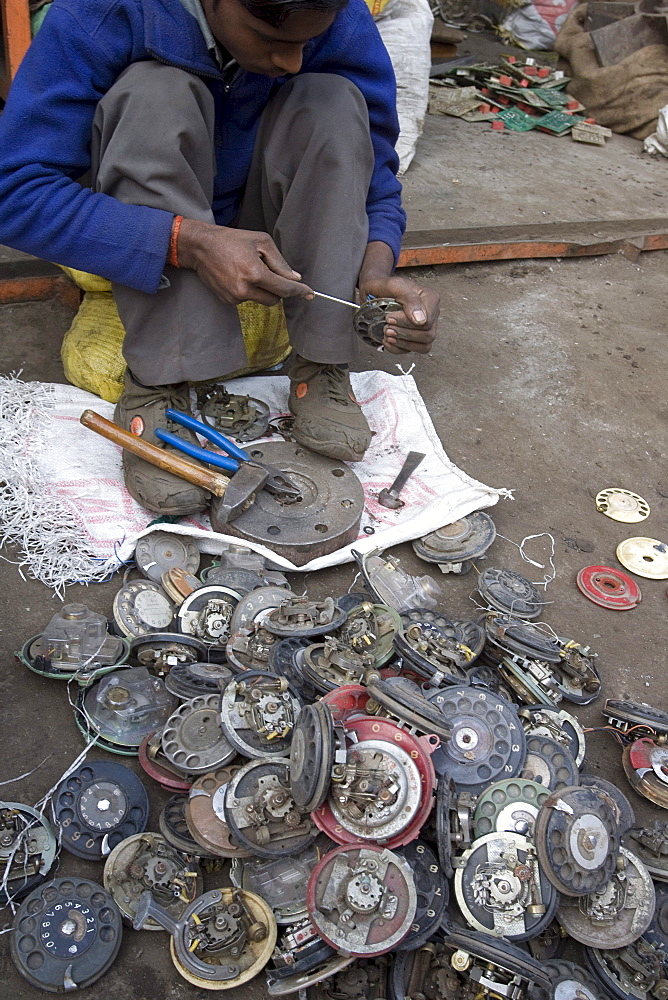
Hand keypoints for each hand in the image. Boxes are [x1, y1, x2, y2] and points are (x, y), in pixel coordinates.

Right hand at [177, 219, 312, 306]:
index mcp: (255, 273)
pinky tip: (239, 276)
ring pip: (262, 300)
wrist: (201, 247)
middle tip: (271, 273)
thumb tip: (294, 278)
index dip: (299, 291)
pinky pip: (248, 300)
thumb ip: (279, 262)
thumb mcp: (260, 242)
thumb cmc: (231, 240)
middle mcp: (244, 289)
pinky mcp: (227, 301)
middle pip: (275, 299)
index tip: (309, 294)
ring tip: (249, 270)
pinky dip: (250, 291)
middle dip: (279, 289)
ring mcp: (235, 297)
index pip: (284, 289)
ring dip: (263, 289)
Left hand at [357, 243, 439, 354]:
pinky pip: (413, 351)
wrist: (374, 292)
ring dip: (403, 343)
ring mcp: (425, 328)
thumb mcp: (395, 285)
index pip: (427, 321)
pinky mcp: (416, 338)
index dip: (407, 323)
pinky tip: (388, 341)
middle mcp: (431, 315)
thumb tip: (421, 320)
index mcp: (430, 299)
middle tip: (386, 327)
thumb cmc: (385, 287)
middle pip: (428, 335)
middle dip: (404, 334)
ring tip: (387, 334)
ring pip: (424, 346)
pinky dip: (398, 348)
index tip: (389, 317)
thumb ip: (410, 299)